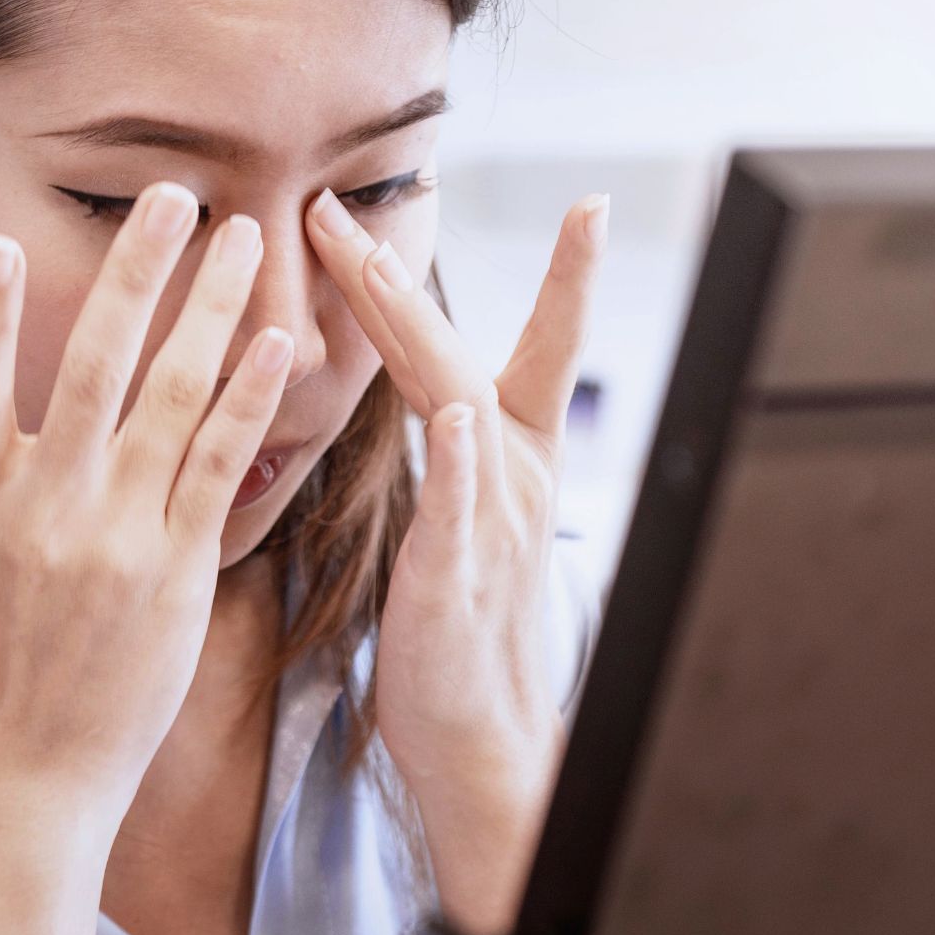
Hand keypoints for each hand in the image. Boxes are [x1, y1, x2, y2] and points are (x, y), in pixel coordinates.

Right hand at [0, 181, 293, 837]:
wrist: (22, 776)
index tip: (0, 238)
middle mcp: (47, 508)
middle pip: (96, 366)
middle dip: (138, 270)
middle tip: (177, 190)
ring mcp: (119, 538)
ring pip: (173, 401)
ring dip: (211, 311)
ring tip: (245, 236)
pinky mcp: (177, 570)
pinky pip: (218, 469)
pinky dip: (248, 403)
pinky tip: (276, 341)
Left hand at [304, 186, 607, 934]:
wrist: (476, 731)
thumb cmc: (458, 624)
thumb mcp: (457, 519)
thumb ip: (448, 453)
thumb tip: (438, 396)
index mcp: (510, 459)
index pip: (532, 347)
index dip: (564, 277)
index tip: (592, 203)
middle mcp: (513, 475)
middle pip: (457, 351)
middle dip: (396, 276)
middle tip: (342, 208)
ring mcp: (490, 521)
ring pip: (456, 403)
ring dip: (407, 331)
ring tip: (368, 267)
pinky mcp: (458, 574)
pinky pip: (462, 507)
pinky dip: (463, 461)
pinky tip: (460, 418)